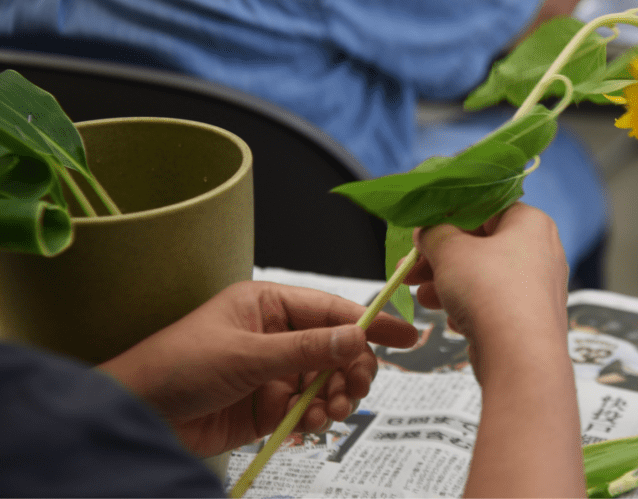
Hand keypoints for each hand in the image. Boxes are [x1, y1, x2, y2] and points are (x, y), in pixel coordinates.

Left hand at [98, 281, 417, 456]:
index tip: (408, 336)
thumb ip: (306, 349)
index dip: (371, 322)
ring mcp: (273, 373)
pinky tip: (309, 425)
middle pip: (337, 349)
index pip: (332, 310)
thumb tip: (358, 339)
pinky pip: (307, 409)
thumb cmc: (178, 366)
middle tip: (355, 388)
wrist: (136, 416)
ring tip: (328, 411)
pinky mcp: (267, 407)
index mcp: (269, 306)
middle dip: (353, 369)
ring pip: (326, 382)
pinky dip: (316, 418)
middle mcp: (276, 336)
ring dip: (336, 397)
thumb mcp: (247, 354)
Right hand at [404, 202, 568, 381]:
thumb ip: (433, 233)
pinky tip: (449, 318)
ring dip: (446, 283)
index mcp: (530, 222)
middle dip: (440, 256)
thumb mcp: (450, 250)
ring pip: (483, 275)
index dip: (449, 216)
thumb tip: (426, 231)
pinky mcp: (529, 318)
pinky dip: (467, 306)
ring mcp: (537, 286)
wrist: (521, 358)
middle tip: (410, 266)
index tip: (422, 229)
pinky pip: (492, 302)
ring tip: (421, 295)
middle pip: (481, 244)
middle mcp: (541, 250)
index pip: (485, 207)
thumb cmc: (491, 292)